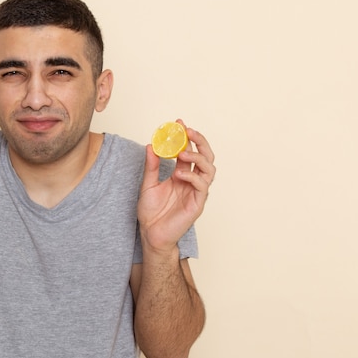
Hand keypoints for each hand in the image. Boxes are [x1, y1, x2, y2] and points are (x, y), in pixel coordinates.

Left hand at [137, 120, 215, 253]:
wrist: (151, 234)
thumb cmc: (151, 212)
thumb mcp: (148, 184)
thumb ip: (151, 166)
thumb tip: (151, 145)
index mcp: (182, 174)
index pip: (190, 151)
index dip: (187, 136)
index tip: (179, 123)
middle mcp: (192, 181)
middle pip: (206, 156)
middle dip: (200, 141)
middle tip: (187, 131)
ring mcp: (197, 192)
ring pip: (209, 169)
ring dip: (198, 157)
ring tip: (182, 153)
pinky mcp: (197, 204)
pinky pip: (202, 186)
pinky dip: (192, 176)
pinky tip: (179, 174)